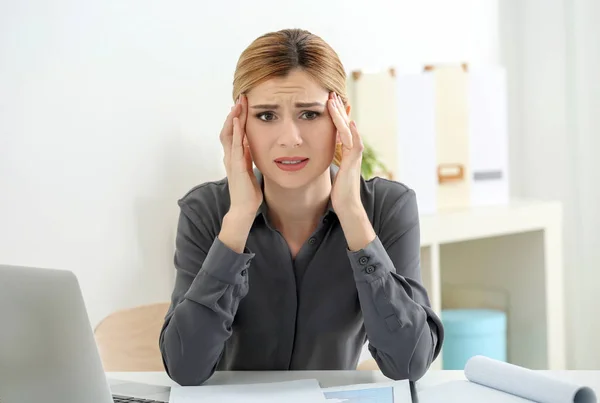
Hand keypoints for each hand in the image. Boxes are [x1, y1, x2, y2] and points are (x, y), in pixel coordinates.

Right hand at [219, 94, 262, 216]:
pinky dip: (235, 133)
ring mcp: (232, 161)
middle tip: (240, 98)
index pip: (233, 132)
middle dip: (234, 113)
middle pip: (228, 129)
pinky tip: (238, 122)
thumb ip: (248, 157)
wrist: (244, 208)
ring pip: (229, 134)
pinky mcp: (236, 167)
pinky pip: (235, 146)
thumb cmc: (248, 191)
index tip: (242, 104)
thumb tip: (251, 145)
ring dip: (233, 118)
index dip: (236, 118)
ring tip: (238, 104)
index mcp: (234, 156)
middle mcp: (230, 156)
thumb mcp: (249, 169)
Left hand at [328, 92, 363, 215]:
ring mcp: (355, 156)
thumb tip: (321, 152)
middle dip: (338, 109)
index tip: (326, 101)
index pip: (340, 127)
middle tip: (331, 93)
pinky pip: (354, 144)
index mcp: (346, 151)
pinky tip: (347, 122)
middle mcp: (353, 150)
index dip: (334, 114)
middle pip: (346, 124)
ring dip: (341, 115)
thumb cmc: (339, 191)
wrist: (347, 206)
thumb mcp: (332, 170)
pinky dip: (350, 132)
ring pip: (349, 130)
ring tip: (334, 102)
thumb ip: (330, 159)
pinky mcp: (353, 163)